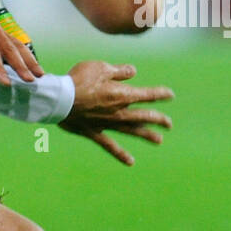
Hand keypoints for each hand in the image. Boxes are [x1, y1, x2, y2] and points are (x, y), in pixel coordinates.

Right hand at [58, 61, 173, 165]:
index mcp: (122, 94)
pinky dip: (121, 154)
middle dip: (158, 119)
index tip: (170, 95)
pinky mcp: (95, 132)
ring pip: (132, 131)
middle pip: (144, 116)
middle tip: (169, 124)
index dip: (160, 95)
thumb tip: (133, 72)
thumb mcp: (100, 67)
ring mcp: (108, 124)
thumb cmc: (79, 80)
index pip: (147, 95)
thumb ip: (119, 71)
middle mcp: (119, 112)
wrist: (60, 99)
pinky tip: (130, 162)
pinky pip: (111, 145)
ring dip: (147, 135)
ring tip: (159, 140)